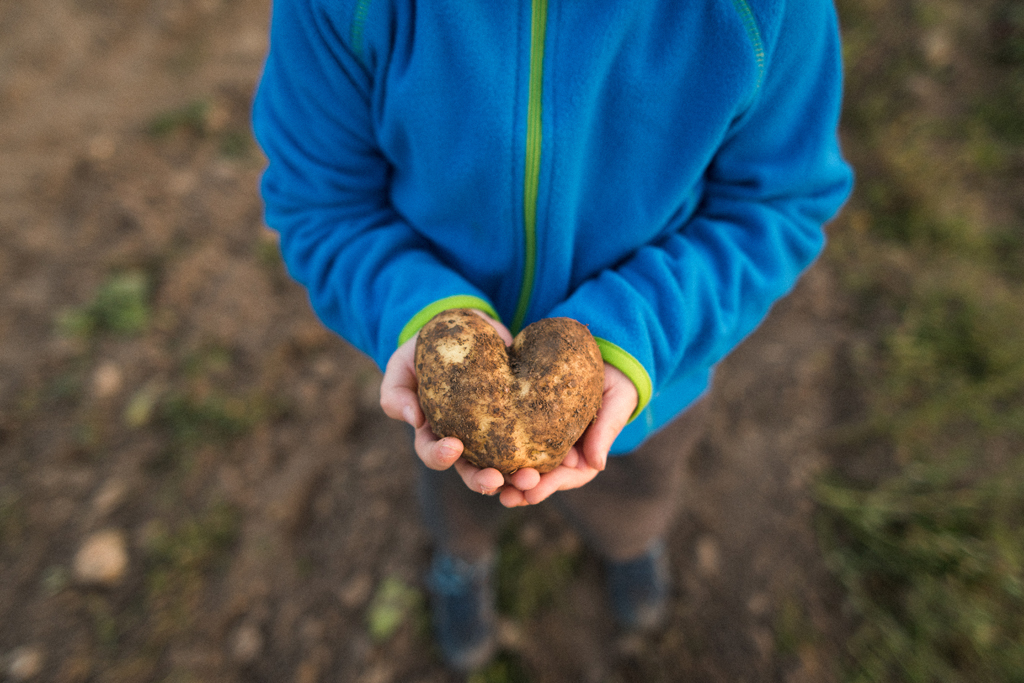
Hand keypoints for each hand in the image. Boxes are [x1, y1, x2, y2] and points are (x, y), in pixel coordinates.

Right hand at [380, 310, 527, 495]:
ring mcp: (495, 433)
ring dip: (517, 478)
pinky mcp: (520, 420)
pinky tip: (559, 461)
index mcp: (434, 433)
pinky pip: (532, 443)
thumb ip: (397, 394)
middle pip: (472, 472)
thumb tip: (414, 421)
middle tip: (497, 480)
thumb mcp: (402, 366)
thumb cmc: (426, 350)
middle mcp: (466, 441)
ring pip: (505, 467)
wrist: (467, 327)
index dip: (441, 456)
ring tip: (531, 479)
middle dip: (484, 481)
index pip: (434, 454)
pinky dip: (543, 456)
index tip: (454, 446)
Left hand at [497, 363, 637, 506]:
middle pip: (542, 477)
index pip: (567, 477)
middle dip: (523, 487)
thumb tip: (598, 465)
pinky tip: (480, 457)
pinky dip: (498, 451)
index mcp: (585, 457)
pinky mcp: (527, 424)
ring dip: (507, 478)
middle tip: (506, 494)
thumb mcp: (616, 402)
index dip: (549, 486)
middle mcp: (562, 455)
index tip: (531, 493)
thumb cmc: (615, 382)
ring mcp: (543, 441)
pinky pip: (512, 441)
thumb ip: (605, 431)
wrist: (602, 360)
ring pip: (524, 464)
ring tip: (489, 485)